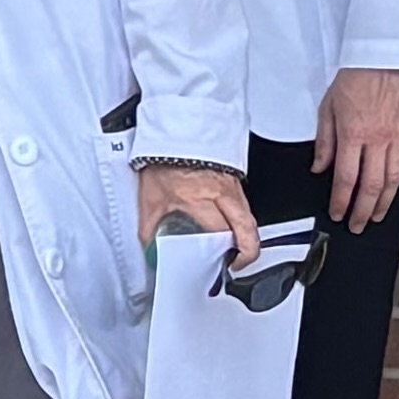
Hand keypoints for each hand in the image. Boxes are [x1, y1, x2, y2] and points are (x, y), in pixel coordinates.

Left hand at [137, 161, 259, 268]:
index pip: (218, 235)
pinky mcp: (235, 180)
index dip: (221, 255)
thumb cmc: (163, 159)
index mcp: (200, 198)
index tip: (217, 267)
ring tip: (236, 253)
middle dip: (246, 252)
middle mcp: (222, 193)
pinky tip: (232, 229)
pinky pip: (244, 206)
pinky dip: (242, 222)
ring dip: (246, 237)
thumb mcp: (150, 197)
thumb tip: (149, 247)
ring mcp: (232, 186)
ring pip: (249, 218)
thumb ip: (150, 227)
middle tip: (237, 265)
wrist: (175, 131)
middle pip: (247, 230)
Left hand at [313, 66, 398, 230]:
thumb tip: (319, 167)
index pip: (346, 178)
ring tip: (377, 215)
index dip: (341, 200)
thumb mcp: (328, 107)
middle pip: (372, 186)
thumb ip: (324, 141)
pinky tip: (395, 189)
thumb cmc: (356, 77)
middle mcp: (378, 139)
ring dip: (384, 202)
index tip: (337, 212)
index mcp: (353, 134)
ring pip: (393, 179)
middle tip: (357, 225)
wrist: (387, 57)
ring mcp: (397, 137)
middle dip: (363, 210)